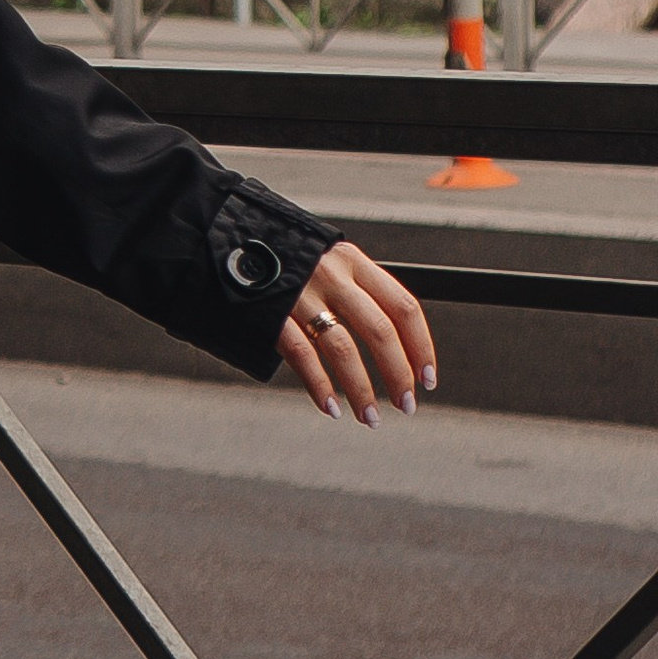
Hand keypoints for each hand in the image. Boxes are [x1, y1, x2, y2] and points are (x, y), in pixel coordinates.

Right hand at [278, 243, 435, 424]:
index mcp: (353, 261)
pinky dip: (319, 386)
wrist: (231, 240)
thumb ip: (360, 291)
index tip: (427, 379)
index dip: (421, 347)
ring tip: (370, 418)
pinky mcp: (271, 312)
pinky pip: (302, 355)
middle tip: (406, 405)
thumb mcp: (331, 261)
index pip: (403, 307)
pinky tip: (331, 407)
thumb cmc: (289, 259)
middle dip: (398, 375)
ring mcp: (300, 294)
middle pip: (379, 331)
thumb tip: (397, 342)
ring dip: (361, 390)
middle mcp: (331, 275)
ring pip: (343, 349)